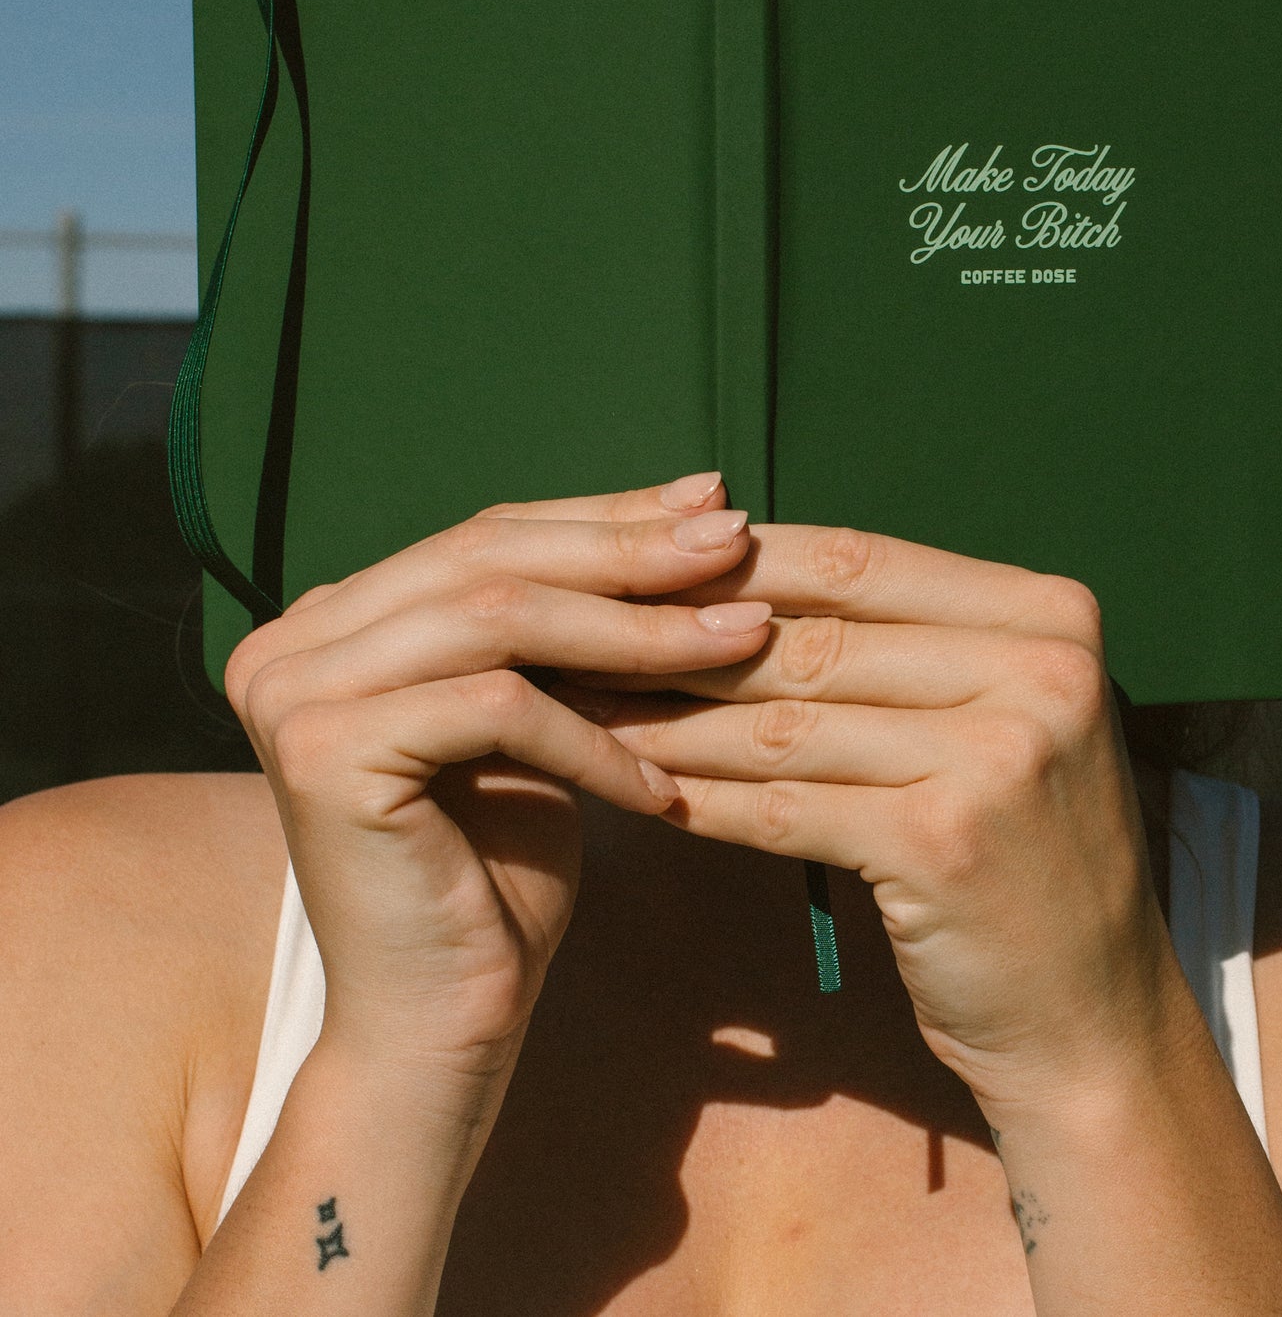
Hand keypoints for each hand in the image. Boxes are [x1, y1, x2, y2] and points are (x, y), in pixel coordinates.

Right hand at [223, 475, 769, 1087]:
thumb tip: (693, 507)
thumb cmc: (499, 875)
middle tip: (738, 543)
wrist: (438, 1032)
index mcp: (328, 620)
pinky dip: (593, 740)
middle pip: (487, 557)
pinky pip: (496, 707)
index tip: (715, 502)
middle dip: (626, 550)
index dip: (605, 515)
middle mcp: (287, 643)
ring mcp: (290, 692)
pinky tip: (666, 786)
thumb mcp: (542, 716)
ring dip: (634, 629)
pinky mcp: (321, 750)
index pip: (485, 536)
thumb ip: (568, 620)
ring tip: (741, 639)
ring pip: (497, 618)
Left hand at [557, 525, 1184, 1119]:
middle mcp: (1038, 668)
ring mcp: (997, 756)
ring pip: (786, 720)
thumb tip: (736, 566)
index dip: (739, 562)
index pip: (859, 559)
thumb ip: (903, 643)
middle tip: (579, 635)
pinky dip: (702, 798)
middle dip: (685, 638)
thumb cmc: (1021, 856)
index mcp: (1047, 613)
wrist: (1096, 1023)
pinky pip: (785, 806)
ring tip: (582, 709)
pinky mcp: (944, 844)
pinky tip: (639, 791)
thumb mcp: (997, 718)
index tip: (640, 566)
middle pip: (816, 634)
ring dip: (671, 717)